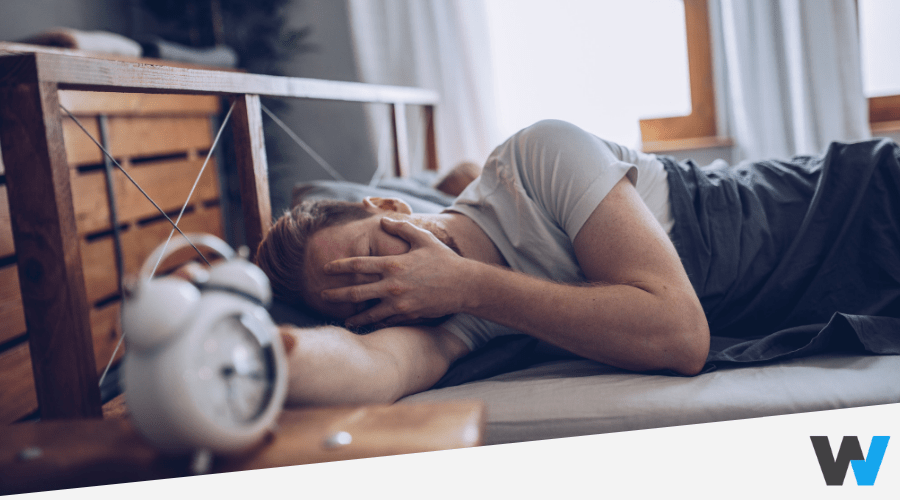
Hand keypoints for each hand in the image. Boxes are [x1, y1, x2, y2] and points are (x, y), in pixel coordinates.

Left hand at [321, 217, 470, 327]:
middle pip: (356, 292)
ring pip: (368, 313)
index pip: (358, 265)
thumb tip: (382, 221)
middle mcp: (392, 286)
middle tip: (322, 295)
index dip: (339, 266)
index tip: (326, 268)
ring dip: (353, 317)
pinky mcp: (408, 316)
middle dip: (336, 294)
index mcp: (393, 265)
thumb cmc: (443, 260)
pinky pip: (386, 322)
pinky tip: (367, 325)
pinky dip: (375, 324)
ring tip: (343, 318)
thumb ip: (401, 227)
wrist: (464, 286)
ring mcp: (399, 304)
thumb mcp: (423, 238)